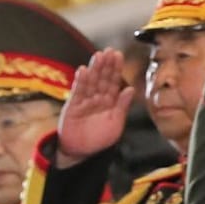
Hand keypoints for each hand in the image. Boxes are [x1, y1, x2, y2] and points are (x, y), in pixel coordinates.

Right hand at [57, 48, 134, 167]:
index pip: (114, 81)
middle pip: (102, 78)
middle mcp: (98, 97)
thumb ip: (122, 106)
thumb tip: (130, 89)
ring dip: (94, 69)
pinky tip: (83, 71)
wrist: (82, 152)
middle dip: (106, 64)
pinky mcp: (73, 106)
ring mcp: (85, 100)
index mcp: (110, 101)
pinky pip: (78, 92)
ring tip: (98, 56)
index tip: (119, 55)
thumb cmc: (100, 138)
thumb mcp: (116, 122)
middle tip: (110, 51)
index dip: (116, 68)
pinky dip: (81, 82)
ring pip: (91, 82)